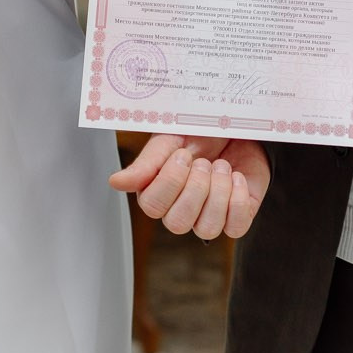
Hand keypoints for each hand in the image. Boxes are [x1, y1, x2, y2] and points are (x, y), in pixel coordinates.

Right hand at [110, 134, 269, 238]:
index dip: (170, 180)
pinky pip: (236, 227)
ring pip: (207, 228)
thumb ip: (146, 163)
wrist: (236, 124)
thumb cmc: (199, 132)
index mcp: (158, 192)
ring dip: (217, 192)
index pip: (152, 206)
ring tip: (221, 167)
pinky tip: (236, 177)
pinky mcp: (236, 217)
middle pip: (178, 223)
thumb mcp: (170, 139)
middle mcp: (180, 210)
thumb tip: (115, 182)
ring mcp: (208, 216)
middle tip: (204, 162)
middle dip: (195, 188)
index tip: (183, 154)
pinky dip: (237, 200)